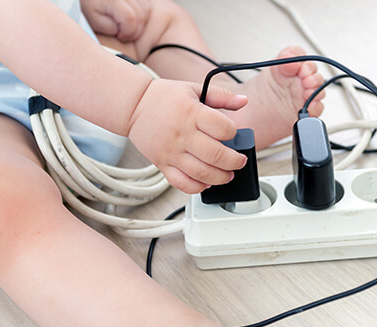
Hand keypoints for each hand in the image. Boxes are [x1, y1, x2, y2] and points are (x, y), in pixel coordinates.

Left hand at [81, 0, 150, 41]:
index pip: (130, 18)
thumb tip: (122, 30)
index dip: (128, 32)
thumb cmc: (87, 7)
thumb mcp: (93, 21)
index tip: (120, 37)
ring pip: (147, 10)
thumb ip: (109, 27)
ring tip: (125, 26)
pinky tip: (129, 18)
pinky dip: (141, 14)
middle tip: (122, 34)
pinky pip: (146, 5)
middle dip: (134, 30)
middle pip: (141, 15)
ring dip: (140, 22)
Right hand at [128, 79, 248, 193]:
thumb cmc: (163, 97)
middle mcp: (182, 135)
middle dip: (235, 162)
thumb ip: (221, 96)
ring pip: (202, 173)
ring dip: (220, 178)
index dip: (233, 133)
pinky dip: (197, 187)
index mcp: (192, 113)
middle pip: (216, 155)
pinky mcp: (162, 164)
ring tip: (228, 175)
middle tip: (239, 161)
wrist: (133, 106)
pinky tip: (206, 183)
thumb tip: (243, 100)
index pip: (222, 129)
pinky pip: (182, 183)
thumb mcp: (194, 89)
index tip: (233, 134)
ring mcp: (172, 152)